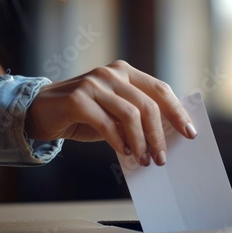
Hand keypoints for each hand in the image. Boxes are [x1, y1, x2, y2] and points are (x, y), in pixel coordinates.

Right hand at [25, 60, 197, 165]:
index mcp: (125, 72)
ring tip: (142, 160)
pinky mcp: (77, 99)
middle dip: (158, 136)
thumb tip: (165, 137)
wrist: (41, 112)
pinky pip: (107, 124)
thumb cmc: (84, 115)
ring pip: (130, 115)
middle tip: (161, 158)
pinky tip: (123, 152)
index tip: (190, 133)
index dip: (177, 112)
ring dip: (140, 143)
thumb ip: (136, 116)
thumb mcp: (114, 112)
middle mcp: (112, 73)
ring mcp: (94, 83)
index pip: (160, 90)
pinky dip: (119, 142)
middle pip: (148, 105)